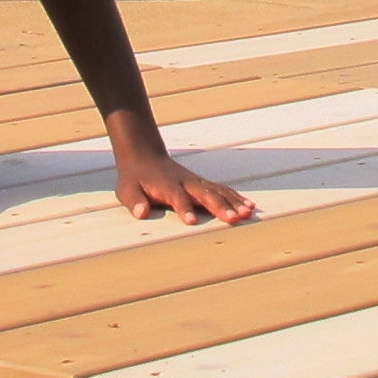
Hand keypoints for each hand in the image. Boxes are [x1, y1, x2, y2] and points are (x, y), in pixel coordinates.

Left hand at [116, 145, 254, 225]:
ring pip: (218, 191)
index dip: (183, 208)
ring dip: (234, 203)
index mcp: (167, 186)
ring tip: (248, 214)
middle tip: (233, 219)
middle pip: (205, 194)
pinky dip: (236, 198)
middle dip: (220, 207)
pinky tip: (249, 206)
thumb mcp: (127, 190)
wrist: (144, 156)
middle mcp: (186, 183)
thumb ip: (135, 201)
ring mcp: (196, 182)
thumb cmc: (135, 179)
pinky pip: (222, 190)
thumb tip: (140, 212)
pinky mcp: (203, 184)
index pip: (177, 197)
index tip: (191, 221)